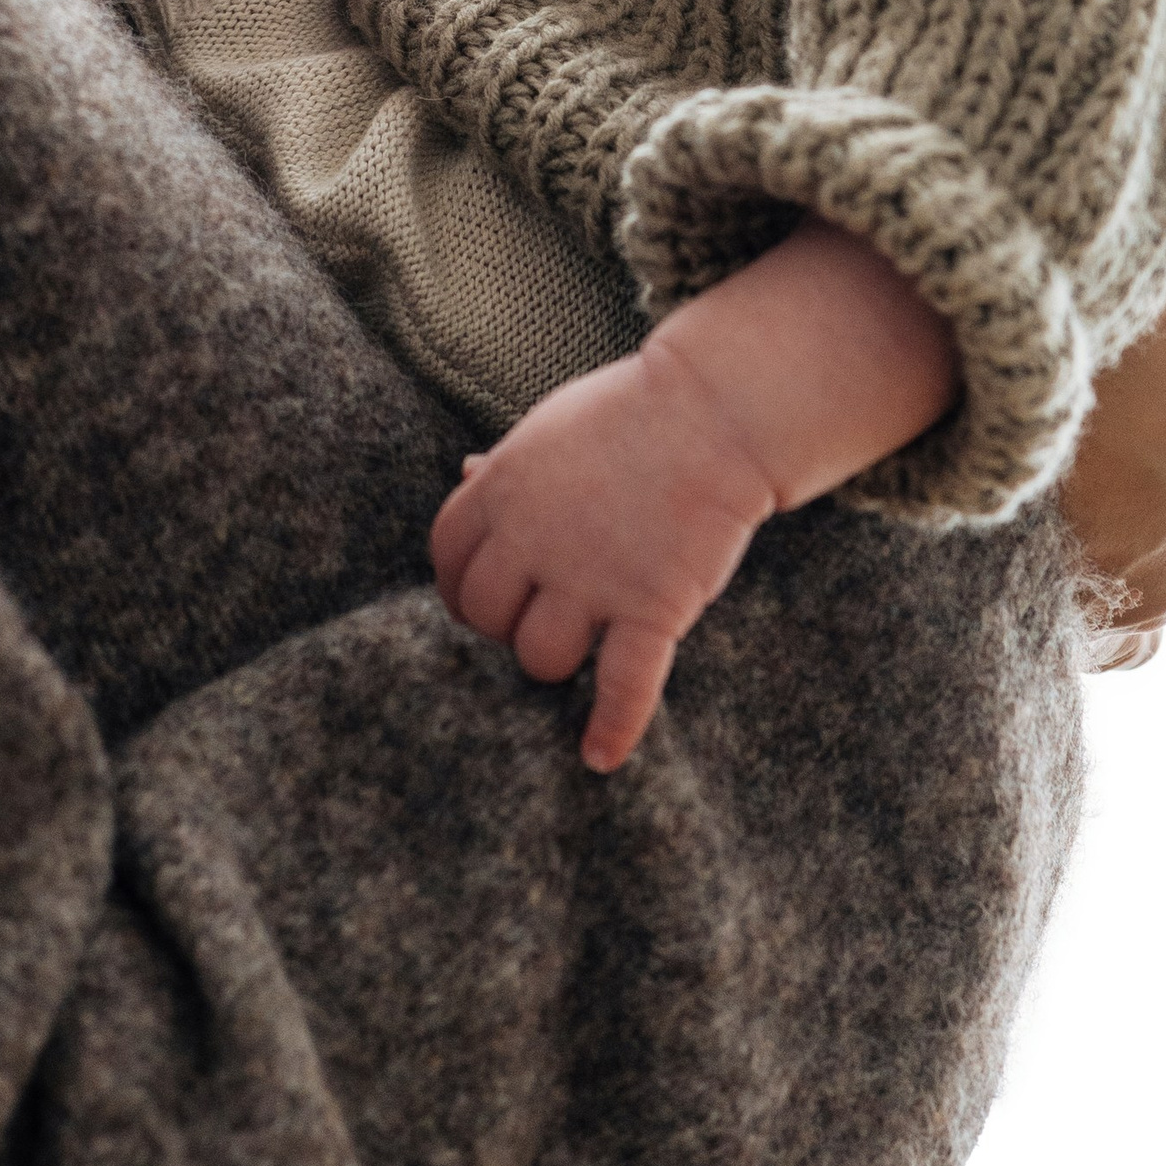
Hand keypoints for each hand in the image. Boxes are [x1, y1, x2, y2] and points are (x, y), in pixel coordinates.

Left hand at [431, 343, 774, 776]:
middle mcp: (534, 537)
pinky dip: (612, 729)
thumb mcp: (551, 426)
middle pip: (485, 616)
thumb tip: (466, 472)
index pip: (447, 559)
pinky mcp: (650, 607)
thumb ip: (507, 466)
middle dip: (506, 626)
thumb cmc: (634, 412)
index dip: (461, 587)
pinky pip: (622, 687)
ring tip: (582, 650)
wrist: (717, 408)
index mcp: (502, 488)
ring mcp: (591, 576)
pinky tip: (600, 757)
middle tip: (541, 618)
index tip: (485, 599)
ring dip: (557, 661)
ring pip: (540, 658)